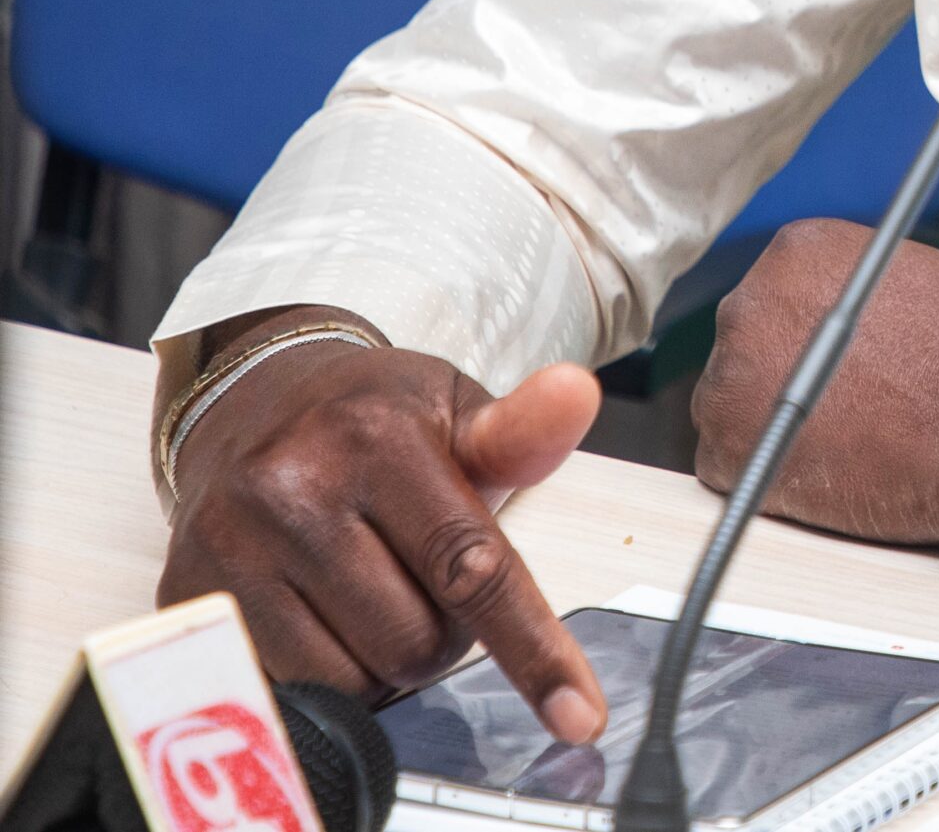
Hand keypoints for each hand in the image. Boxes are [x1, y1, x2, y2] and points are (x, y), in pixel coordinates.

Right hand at [159, 309, 606, 742]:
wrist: (255, 401)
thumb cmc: (371, 417)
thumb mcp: (455, 408)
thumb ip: (520, 434)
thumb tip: (575, 396)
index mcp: (377, 437)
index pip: (471, 565)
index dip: (531, 647)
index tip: (578, 715)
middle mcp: (294, 489)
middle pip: (416, 641)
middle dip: (442, 632)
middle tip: (422, 577)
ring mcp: (232, 547)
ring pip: (354, 681)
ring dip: (381, 659)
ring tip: (370, 588)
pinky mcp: (187, 598)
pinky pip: (288, 690)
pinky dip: (325, 672)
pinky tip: (321, 613)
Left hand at [694, 221, 938, 549]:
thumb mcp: (914, 272)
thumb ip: (857, 282)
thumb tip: (846, 310)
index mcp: (795, 251)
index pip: (779, 289)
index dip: (806, 329)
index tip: (833, 358)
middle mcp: (748, 302)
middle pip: (748, 340)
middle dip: (779, 370)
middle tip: (832, 403)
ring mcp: (730, 377)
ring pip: (732, 401)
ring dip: (768, 422)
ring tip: (832, 443)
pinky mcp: (725, 450)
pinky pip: (728, 462)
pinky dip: (764, 473)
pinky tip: (815, 476)